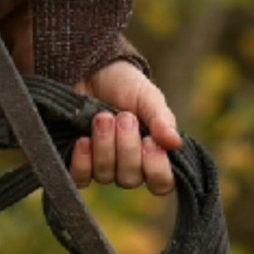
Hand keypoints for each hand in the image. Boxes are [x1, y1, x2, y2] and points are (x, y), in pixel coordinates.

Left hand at [71, 58, 181, 197]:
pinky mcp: (78, 164)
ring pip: (105, 176)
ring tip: (102, 118)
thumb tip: (176, 143)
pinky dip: (82, 162)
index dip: (156, 169)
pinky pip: (81, 178)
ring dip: (104, 146)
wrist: (90, 71)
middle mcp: (129, 166)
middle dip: (126, 147)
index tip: (150, 142)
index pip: (161, 183)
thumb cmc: (125, 85)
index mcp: (153, 154)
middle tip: (123, 117)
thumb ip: (162, 120)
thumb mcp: (148, 97)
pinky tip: (83, 141)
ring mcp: (102, 167)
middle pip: (131, 179)